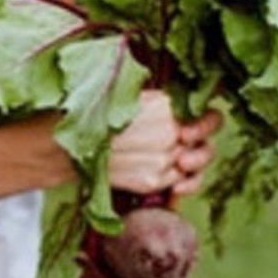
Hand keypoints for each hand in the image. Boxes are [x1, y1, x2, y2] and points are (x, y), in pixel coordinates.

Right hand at [108, 91, 222, 196]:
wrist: (69, 144)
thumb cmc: (98, 114)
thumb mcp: (132, 95)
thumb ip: (162, 102)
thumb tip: (187, 105)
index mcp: (164, 105)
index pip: (208, 116)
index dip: (209, 121)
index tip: (202, 122)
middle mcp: (168, 132)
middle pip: (203, 142)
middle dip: (198, 142)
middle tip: (186, 140)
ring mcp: (162, 160)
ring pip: (195, 163)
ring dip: (191, 161)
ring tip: (178, 157)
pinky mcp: (153, 182)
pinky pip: (181, 181)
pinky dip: (182, 180)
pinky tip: (172, 173)